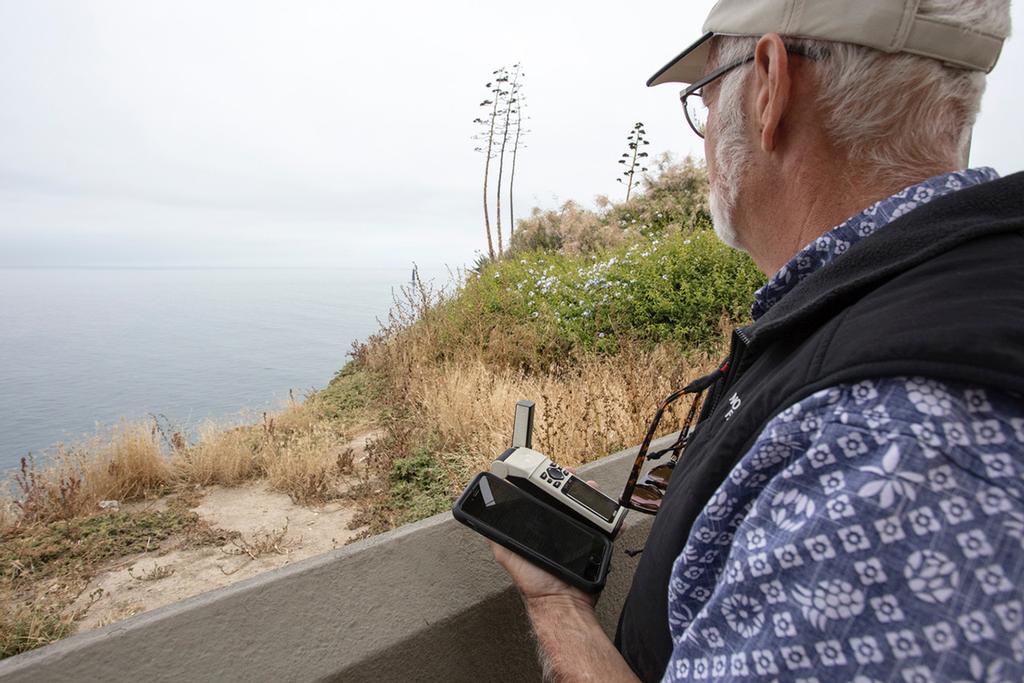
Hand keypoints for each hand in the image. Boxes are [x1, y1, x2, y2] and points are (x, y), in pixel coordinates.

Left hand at [489, 472, 601, 609]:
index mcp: (537, 526)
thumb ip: (495, 534)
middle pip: (565, 497)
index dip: (544, 480)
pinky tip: (608, 511)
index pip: (541, 495)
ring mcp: (576, 532)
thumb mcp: (506, 553)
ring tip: (591, 489)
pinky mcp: (594, 541)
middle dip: (569, 483)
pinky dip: (609, 517)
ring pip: (585, 506)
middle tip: (572, 476)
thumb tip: (480, 514)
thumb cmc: (534, 580)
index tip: (548, 471)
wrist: (562, 600)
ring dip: (590, 495)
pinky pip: (603, 525)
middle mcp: (557, 526)